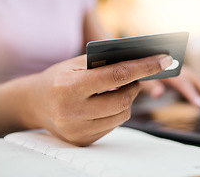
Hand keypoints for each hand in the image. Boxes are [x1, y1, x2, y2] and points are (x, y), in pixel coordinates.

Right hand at [19, 54, 172, 145]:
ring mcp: (77, 130)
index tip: (165, 59)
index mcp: (70, 87)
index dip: (145, 66)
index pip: (117, 75)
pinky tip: (109, 103)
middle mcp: (72, 112)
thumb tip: (141, 60)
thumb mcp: (76, 63)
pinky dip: (117, 112)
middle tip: (138, 77)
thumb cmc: (58, 78)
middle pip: (123, 100)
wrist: (34, 103)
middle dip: (136, 87)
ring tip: (123, 89)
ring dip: (128, 100)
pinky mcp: (82, 141)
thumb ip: (105, 62)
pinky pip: (113, 126)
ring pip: (121, 115)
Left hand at [141, 66, 199, 109]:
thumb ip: (149, 85)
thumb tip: (158, 94)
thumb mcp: (142, 77)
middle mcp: (180, 68)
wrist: (143, 58)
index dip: (191, 93)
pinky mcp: (186, 77)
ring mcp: (185, 72)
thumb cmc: (142, 70)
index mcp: (169, 68)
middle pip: (198, 80)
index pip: (182, 81)